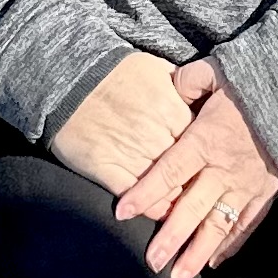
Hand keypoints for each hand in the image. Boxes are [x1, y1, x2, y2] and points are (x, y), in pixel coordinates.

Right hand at [52, 51, 194, 197]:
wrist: (71, 79)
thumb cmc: (115, 72)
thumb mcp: (156, 68)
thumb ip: (182, 85)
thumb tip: (201, 94)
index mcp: (172, 109)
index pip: (202, 142)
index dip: (204, 154)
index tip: (206, 161)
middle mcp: (157, 135)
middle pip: (188, 169)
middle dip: (194, 180)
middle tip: (197, 188)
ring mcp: (133, 155)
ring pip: (166, 189)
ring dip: (172, 197)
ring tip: (178, 204)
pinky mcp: (108, 170)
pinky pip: (138, 199)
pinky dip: (148, 208)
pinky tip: (153, 209)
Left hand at [115, 58, 277, 277]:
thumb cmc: (254, 80)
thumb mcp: (216, 71)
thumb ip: (188, 81)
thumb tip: (168, 88)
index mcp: (205, 140)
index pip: (169, 171)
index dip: (145, 192)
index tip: (122, 211)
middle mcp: (223, 169)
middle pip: (190, 209)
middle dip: (169, 238)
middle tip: (151, 262)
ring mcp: (246, 185)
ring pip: (217, 226)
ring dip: (196, 253)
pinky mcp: (266, 192)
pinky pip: (246, 224)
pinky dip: (231, 246)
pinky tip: (214, 262)